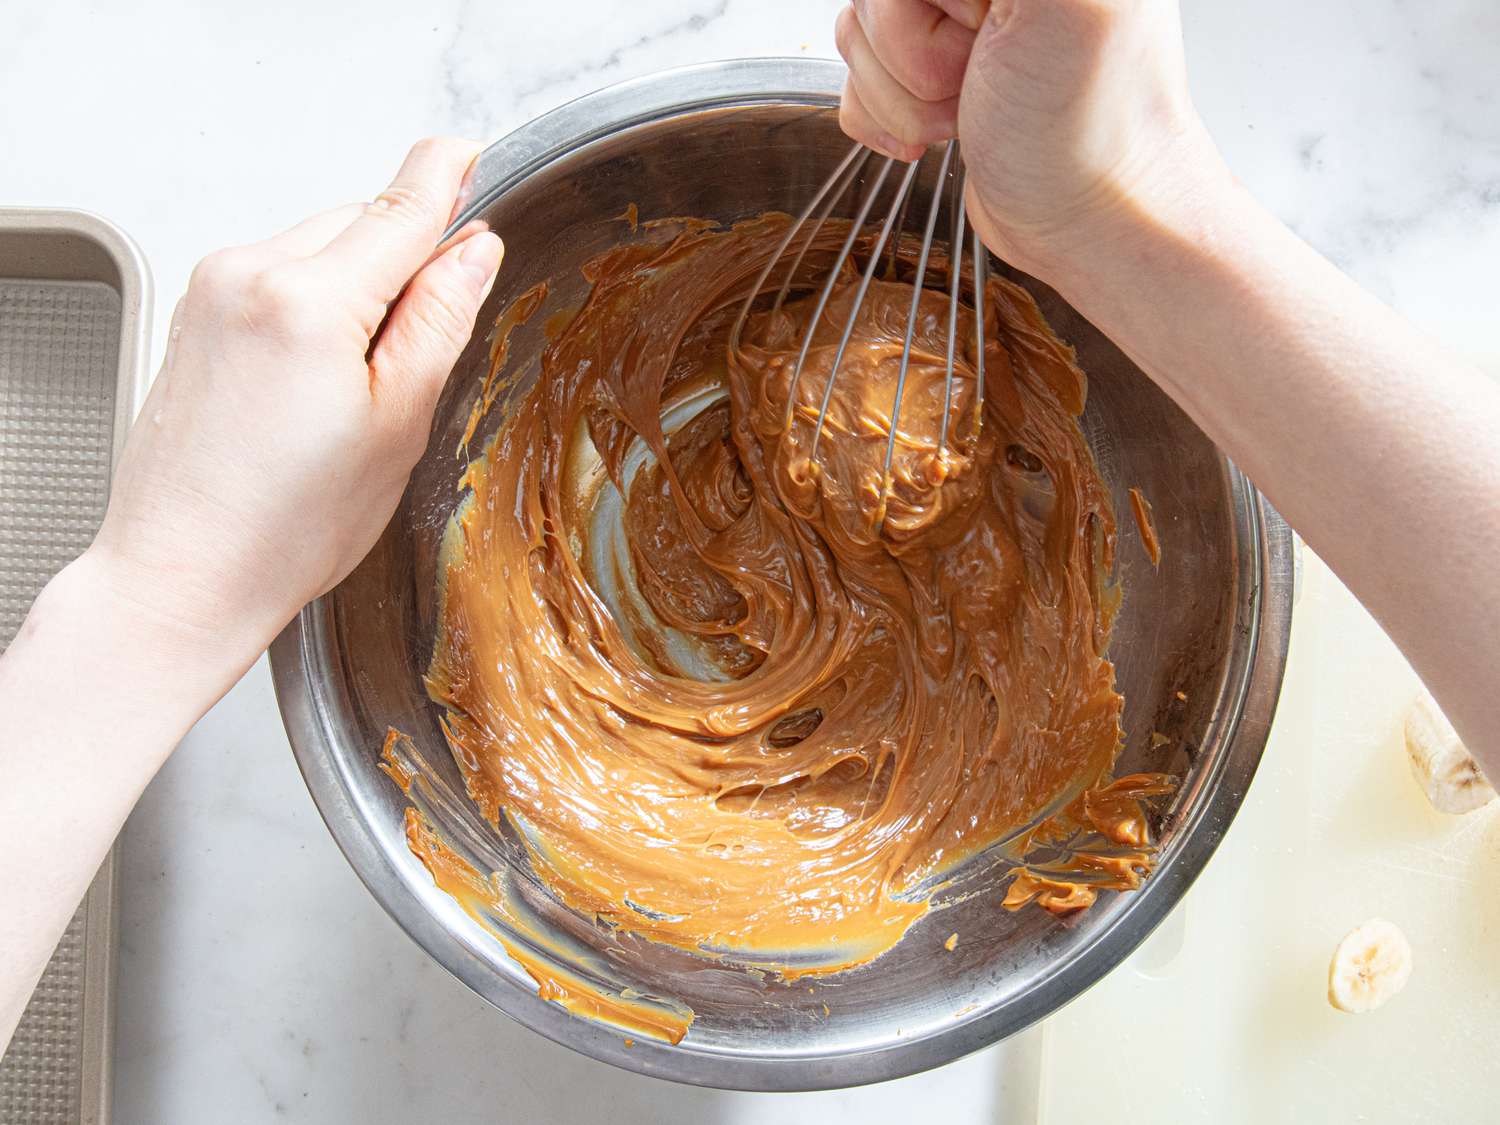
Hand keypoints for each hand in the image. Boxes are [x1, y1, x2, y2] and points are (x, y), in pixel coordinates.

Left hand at [87, 138, 501, 665]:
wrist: (183, 573)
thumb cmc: (285, 526)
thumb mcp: (397, 425)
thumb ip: (439, 320)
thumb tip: (473, 250)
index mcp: (309, 300)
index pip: (401, 207)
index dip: (448, 178)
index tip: (473, 153)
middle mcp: (248, 273)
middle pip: (360, 222)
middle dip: (405, 259)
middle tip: (423, 348)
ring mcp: (213, 289)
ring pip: (320, 246)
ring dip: (360, 283)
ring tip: (361, 383)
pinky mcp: (197, 312)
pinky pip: (278, 273)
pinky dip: (316, 301)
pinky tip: (320, 379)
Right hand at [834, 0, 1227, 277]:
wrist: (1088, 222)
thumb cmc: (1090, 134)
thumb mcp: (1066, 6)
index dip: (937, 8)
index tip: (983, 31)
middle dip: (913, 55)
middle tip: (980, 78)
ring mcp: (954, 24)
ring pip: (861, 32)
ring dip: (903, 95)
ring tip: (970, 109)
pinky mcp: (927, 74)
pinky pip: (857, 77)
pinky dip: (885, 117)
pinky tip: (940, 130)